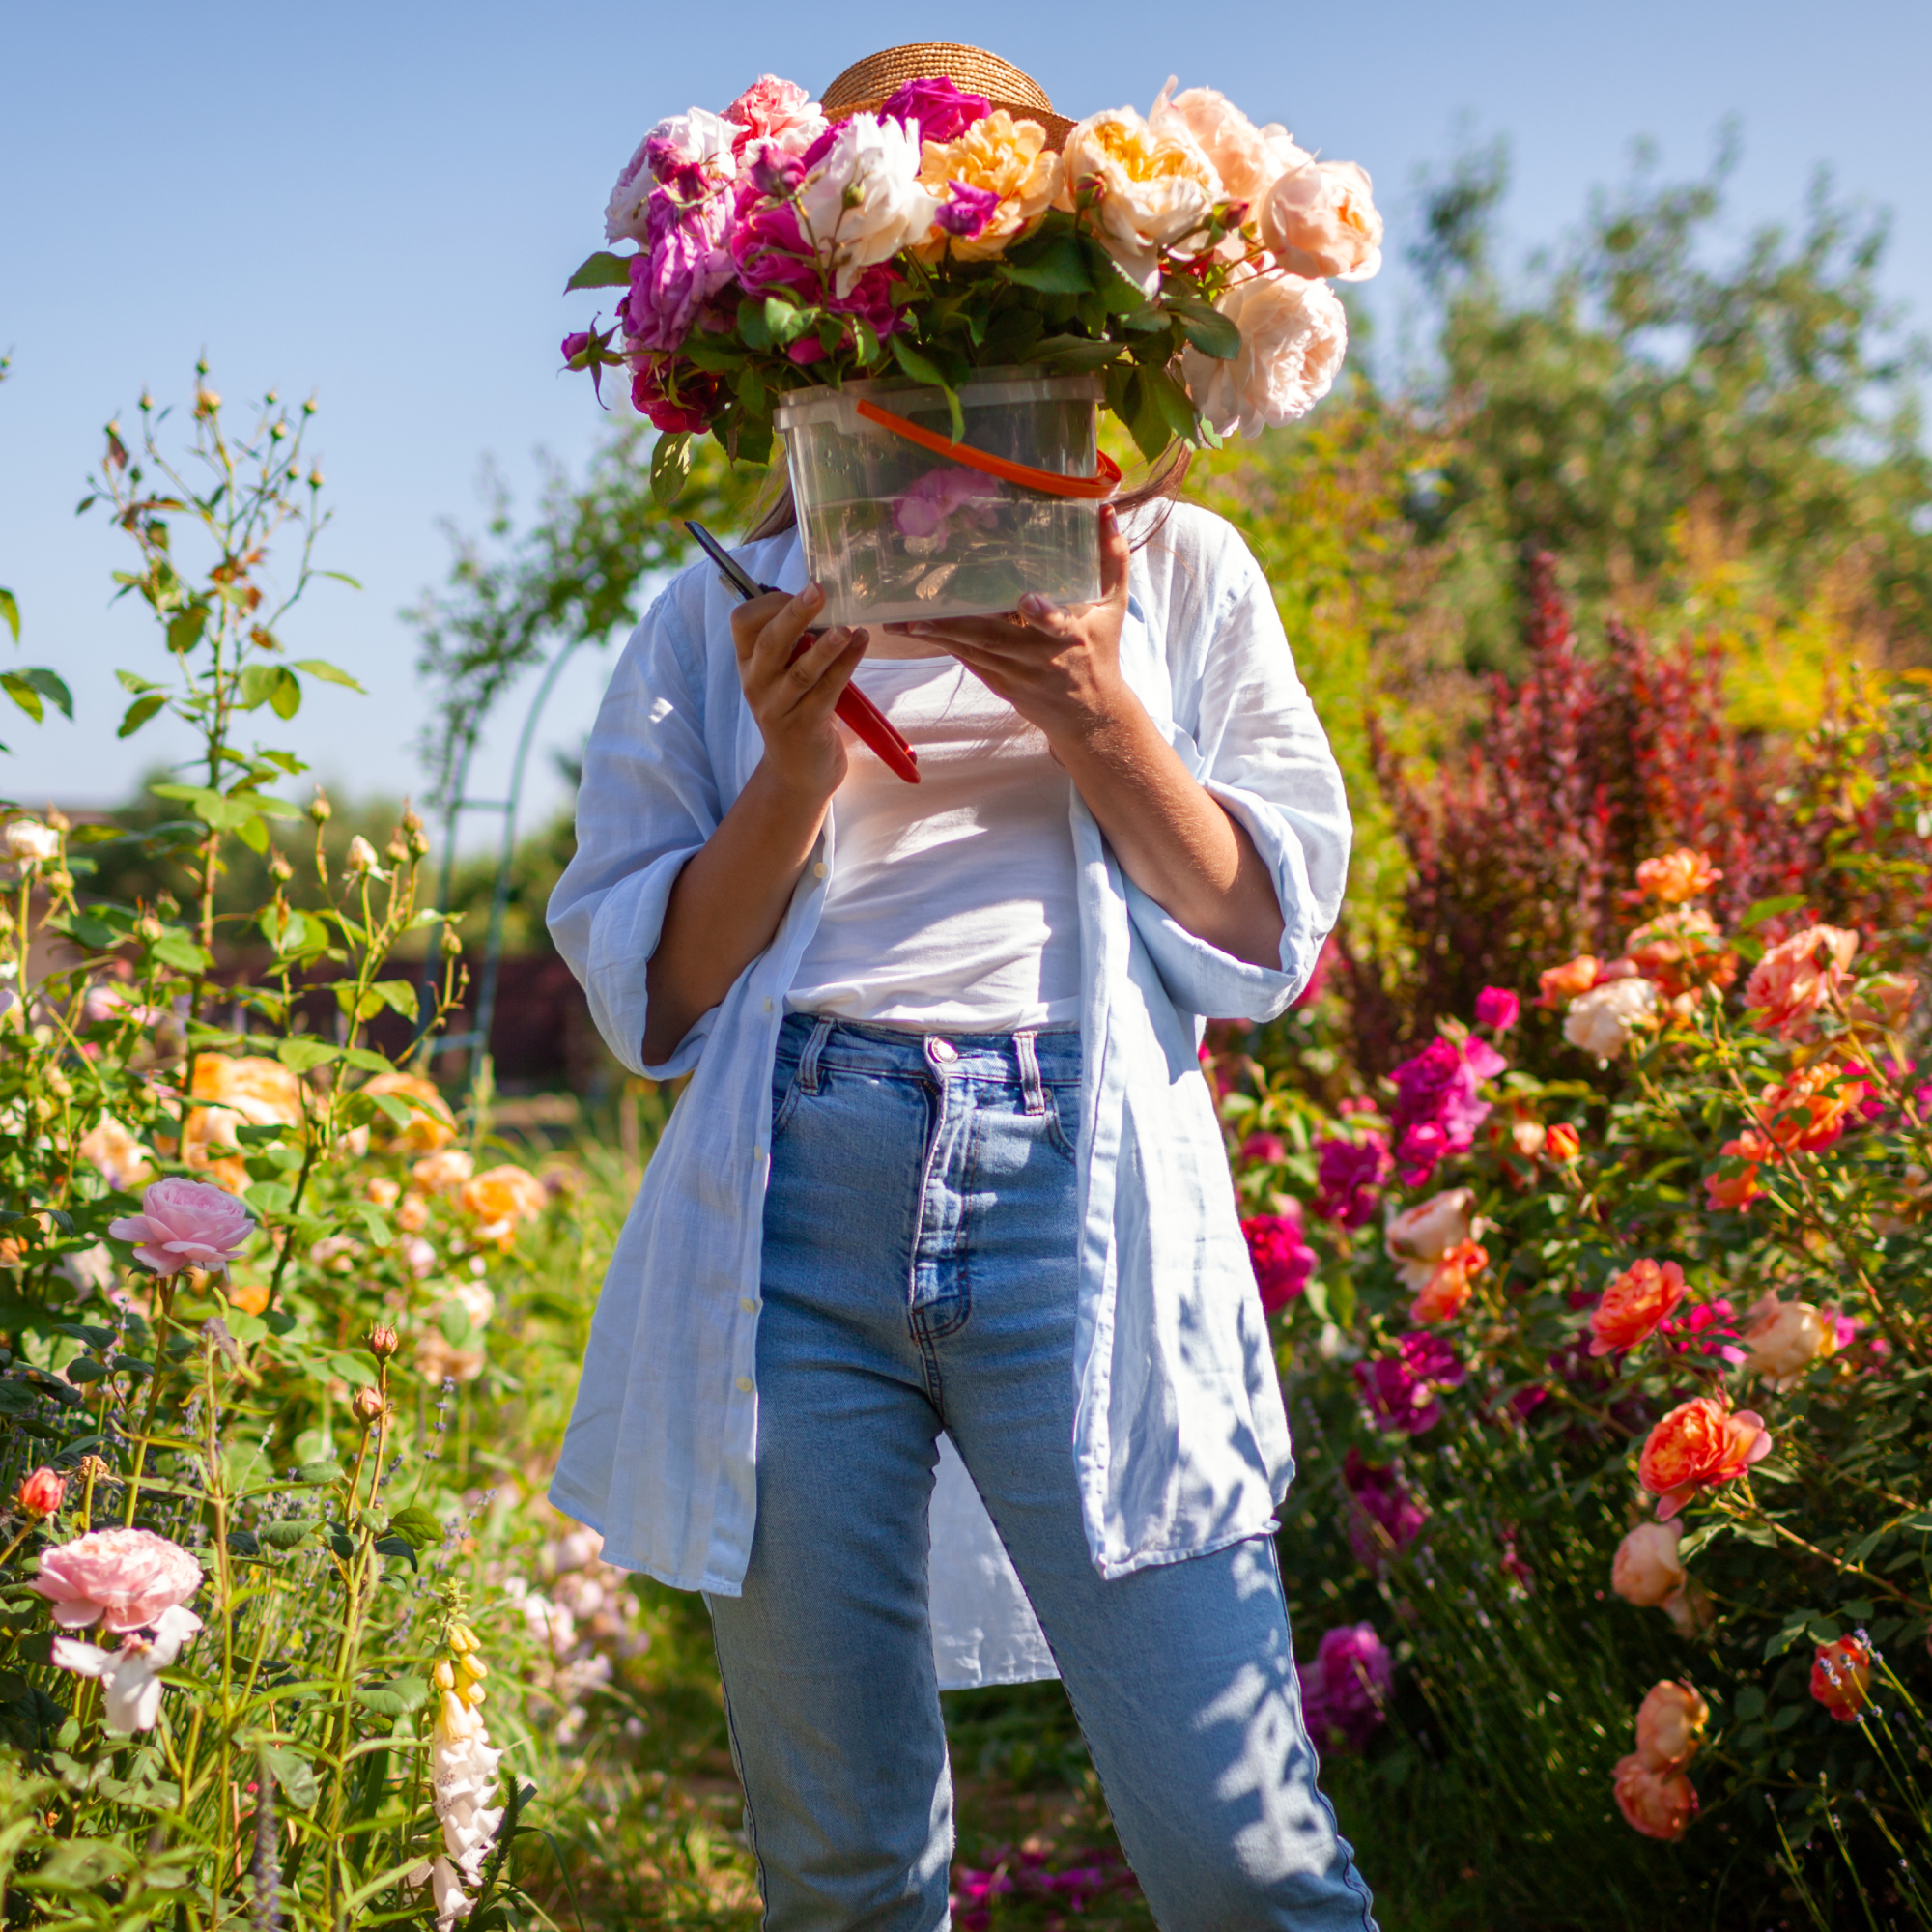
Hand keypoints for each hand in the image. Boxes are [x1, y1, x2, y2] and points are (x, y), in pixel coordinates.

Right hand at [731, 581, 868, 801]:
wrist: (797, 773)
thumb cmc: (796, 712)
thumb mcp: (784, 676)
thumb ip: (793, 643)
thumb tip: (819, 598)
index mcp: (749, 664)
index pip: (743, 623)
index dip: (771, 604)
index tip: (801, 594)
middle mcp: (758, 684)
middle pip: (770, 642)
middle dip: (794, 614)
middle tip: (818, 591)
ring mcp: (779, 708)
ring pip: (801, 671)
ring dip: (826, 647)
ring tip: (846, 628)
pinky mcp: (805, 727)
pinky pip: (827, 692)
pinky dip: (846, 666)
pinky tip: (861, 643)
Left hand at [884, 504, 1134, 752]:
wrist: (1089, 716)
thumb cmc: (1101, 652)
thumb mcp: (1113, 607)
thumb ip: (1112, 559)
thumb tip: (1107, 511)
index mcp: (1072, 637)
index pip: (1058, 624)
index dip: (1043, 614)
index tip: (1026, 600)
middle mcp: (1041, 658)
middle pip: (995, 640)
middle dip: (955, 628)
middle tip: (916, 615)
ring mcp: (1018, 675)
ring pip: (973, 652)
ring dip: (936, 637)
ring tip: (900, 623)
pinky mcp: (1001, 685)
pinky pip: (968, 661)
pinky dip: (944, 645)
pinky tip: (915, 632)